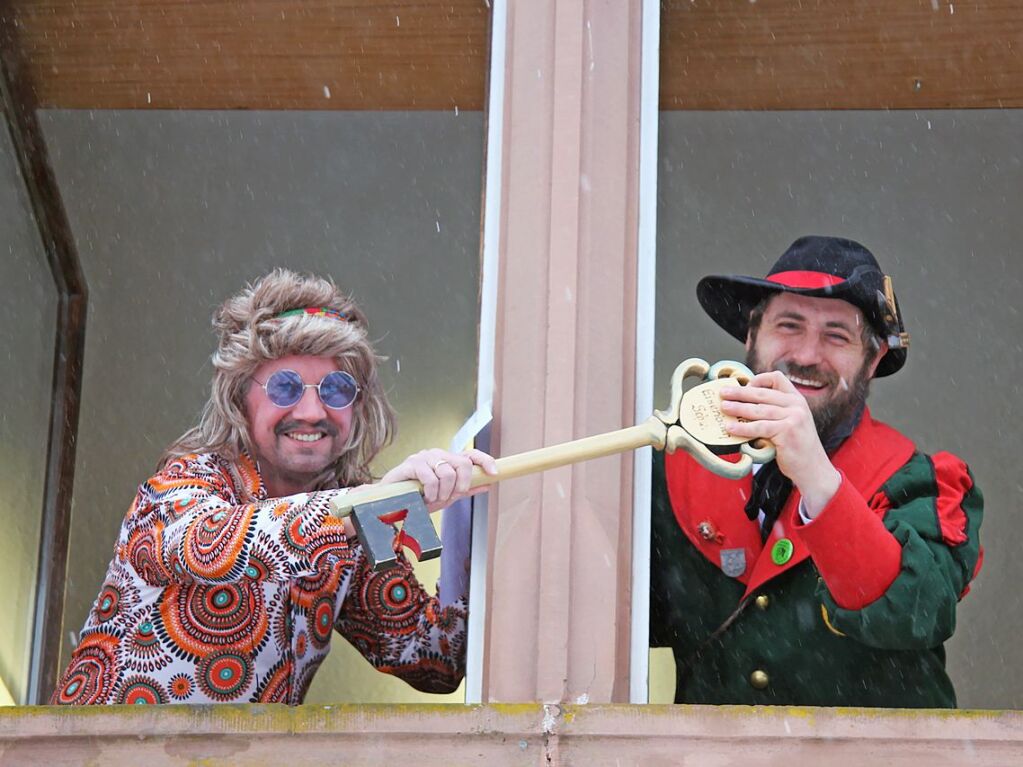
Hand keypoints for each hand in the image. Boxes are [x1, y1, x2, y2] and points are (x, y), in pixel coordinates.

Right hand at [379, 448, 498, 512]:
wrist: (391, 504)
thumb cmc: (418, 498)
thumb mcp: (446, 496)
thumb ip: (465, 489)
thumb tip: (488, 484)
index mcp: (448, 460)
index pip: (471, 455)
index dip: (485, 461)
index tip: (494, 473)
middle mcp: (437, 454)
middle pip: (463, 464)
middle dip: (460, 486)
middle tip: (447, 497)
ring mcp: (424, 457)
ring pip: (447, 473)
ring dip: (441, 493)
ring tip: (430, 499)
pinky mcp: (411, 464)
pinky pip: (430, 478)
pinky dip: (430, 492)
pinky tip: (422, 497)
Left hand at [718, 371, 840, 516]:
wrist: (813, 468)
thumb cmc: (797, 447)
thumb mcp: (791, 422)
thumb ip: (776, 411)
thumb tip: (744, 405)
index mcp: (797, 399)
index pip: (777, 379)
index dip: (759, 379)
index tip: (745, 385)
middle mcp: (796, 405)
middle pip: (762, 393)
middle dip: (740, 392)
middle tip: (723, 393)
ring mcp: (793, 417)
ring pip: (759, 410)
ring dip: (738, 408)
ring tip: (723, 408)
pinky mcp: (787, 431)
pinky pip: (759, 427)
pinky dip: (743, 428)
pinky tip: (731, 428)